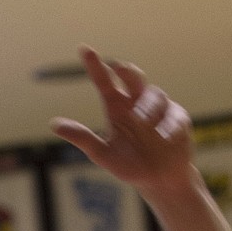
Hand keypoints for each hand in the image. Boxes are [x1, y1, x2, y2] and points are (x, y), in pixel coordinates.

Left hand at [51, 47, 195, 197]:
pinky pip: (173, 115)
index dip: (95, 66)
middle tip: (118, 67)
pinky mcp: (177, 118)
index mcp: (116, 108)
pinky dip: (167, 125)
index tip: (84, 49)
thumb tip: (54, 124)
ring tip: (142, 122)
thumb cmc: (129, 166)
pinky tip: (163, 137)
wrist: (158, 180)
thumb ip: (82, 138)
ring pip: (154, 94)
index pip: (104, 82)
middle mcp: (136, 103)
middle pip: (132, 77)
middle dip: (126, 70)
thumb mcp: (102, 154)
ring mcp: (159, 109)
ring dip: (147, 106)